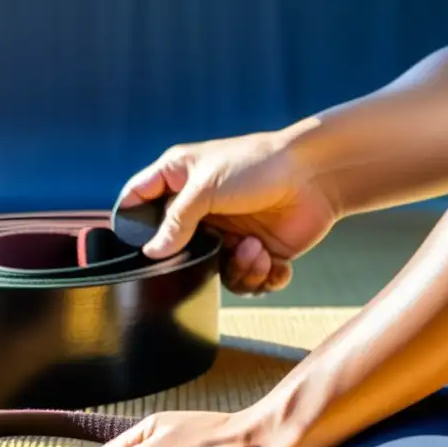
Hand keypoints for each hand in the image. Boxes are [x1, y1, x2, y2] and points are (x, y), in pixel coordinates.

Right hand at [118, 128, 338, 294]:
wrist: (316, 175)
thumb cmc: (258, 165)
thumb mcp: (206, 186)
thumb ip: (176, 220)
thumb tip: (152, 251)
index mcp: (181, 181)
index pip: (139, 200)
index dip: (131, 221)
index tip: (133, 244)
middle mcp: (203, 210)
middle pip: (179, 250)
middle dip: (198, 259)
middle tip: (217, 250)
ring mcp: (230, 233)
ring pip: (216, 272)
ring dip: (239, 269)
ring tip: (256, 250)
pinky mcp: (259, 251)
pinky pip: (249, 281)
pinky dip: (262, 277)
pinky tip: (274, 260)